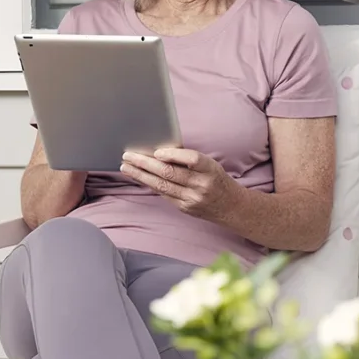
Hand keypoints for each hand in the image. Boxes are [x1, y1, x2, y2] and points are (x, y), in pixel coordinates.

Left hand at [120, 147, 238, 219]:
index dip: (173, 155)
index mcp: (211, 169)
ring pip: (162, 186)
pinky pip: (164, 194)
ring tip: (126, 167)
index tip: (156, 151)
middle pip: (170, 173)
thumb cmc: (217, 180)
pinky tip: (139, 177)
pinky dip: (150, 184)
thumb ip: (189, 159)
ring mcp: (192, 198)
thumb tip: (160, 151)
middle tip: (128, 156)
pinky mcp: (185, 208)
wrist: (232, 207)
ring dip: (141, 175)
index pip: (192, 159)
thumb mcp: (210, 165)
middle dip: (145, 164)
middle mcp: (202, 185)